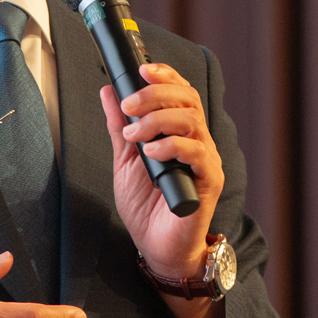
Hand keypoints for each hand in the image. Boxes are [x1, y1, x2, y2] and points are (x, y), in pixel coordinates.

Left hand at [100, 63, 224, 280]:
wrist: (156, 247)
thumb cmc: (146, 206)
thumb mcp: (125, 159)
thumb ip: (120, 126)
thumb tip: (108, 92)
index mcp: (180, 132)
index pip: (181, 92)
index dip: (165, 76)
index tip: (142, 70)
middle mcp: (197, 140)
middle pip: (187, 100)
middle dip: (155, 95)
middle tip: (129, 105)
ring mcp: (205, 160)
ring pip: (192, 121)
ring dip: (158, 120)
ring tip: (135, 136)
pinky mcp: (209, 180)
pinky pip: (198, 152)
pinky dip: (172, 146)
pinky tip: (152, 153)